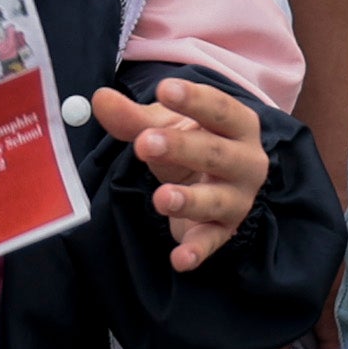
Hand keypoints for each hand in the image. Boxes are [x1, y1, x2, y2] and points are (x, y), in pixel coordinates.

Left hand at [95, 76, 269, 274]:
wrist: (213, 183)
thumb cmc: (192, 143)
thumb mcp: (165, 126)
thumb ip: (134, 117)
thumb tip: (100, 99)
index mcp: (238, 125)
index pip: (220, 109)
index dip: (193, 100)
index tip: (164, 89)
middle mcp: (247, 161)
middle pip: (217, 153)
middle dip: (183, 148)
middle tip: (145, 143)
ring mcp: (238, 199)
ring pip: (217, 200)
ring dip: (190, 200)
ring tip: (161, 198)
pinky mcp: (225, 231)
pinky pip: (212, 242)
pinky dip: (197, 251)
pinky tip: (179, 259)